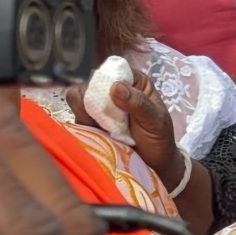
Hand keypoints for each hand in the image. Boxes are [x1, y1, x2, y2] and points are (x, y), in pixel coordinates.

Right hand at [66, 70, 182, 189]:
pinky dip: (84, 127)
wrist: (154, 165)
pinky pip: (76, 118)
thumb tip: (116, 87)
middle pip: (89, 82)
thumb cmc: (159, 139)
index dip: (106, 82)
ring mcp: (99, 106)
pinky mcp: (89, 123)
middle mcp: (114, 90)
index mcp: (133, 82)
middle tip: (107, 120)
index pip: (111, 69)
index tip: (111, 101)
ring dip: (87, 115)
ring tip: (106, 130)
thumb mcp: (155, 121)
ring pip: (77, 99)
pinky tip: (99, 136)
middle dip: (92, 101)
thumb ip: (139, 103)